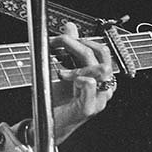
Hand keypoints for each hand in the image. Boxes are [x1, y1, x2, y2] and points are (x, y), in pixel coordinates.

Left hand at [49, 22, 115, 142]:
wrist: (47, 125)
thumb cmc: (58, 100)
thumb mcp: (63, 69)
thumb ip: (69, 49)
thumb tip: (71, 26)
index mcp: (100, 78)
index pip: (101, 50)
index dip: (81, 39)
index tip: (60, 38)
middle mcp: (104, 88)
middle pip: (102, 56)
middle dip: (78, 44)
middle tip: (57, 43)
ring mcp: (98, 99)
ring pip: (100, 69)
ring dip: (77, 61)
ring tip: (60, 68)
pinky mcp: (87, 109)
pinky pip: (91, 86)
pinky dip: (78, 76)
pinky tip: (63, 77)